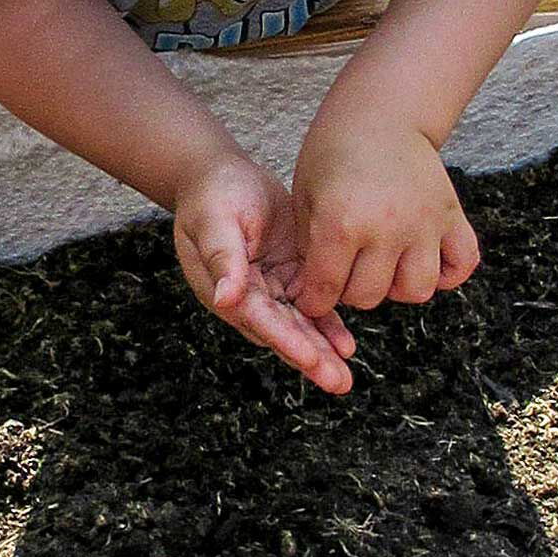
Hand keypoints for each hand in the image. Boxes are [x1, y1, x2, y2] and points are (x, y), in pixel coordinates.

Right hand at [172, 153, 356, 394]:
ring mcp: (271, 287)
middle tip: (338, 382)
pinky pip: (313, 305)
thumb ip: (222, 258)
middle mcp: (249, 297)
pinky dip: (329, 325)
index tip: (311, 358)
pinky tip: (346, 345)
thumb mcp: (213, 221)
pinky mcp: (291, 274)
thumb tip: (224, 299)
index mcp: (226, 289)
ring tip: (344, 376)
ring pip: (300, 326)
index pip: (259, 320)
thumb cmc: (211, 195)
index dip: (286, 340)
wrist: (219, 174)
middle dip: (310, 359)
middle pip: (283, 333)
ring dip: (322, 351)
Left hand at [292, 114, 480, 318]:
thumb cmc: (335, 149)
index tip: (313, 295)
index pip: (326, 288)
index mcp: (341, 222)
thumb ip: (310, 246)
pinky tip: (422, 259)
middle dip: (349, 291)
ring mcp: (424, 223)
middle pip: (369, 296)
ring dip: (395, 288)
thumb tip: (320, 287)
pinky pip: (462, 265)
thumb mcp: (305, 196)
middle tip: (345, 271)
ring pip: (417, 291)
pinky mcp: (452, 215)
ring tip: (383, 266)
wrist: (381, 111)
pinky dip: (446, 274)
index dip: (314, 298)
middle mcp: (386, 227)